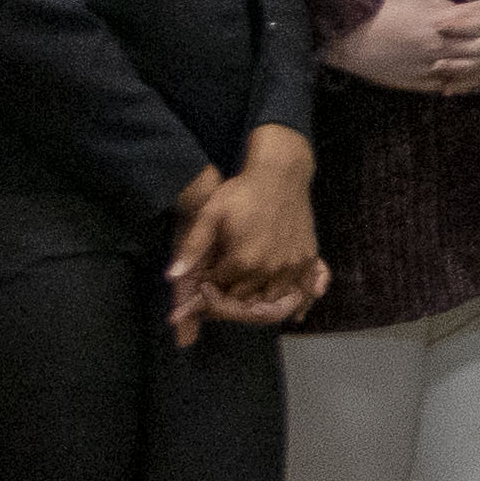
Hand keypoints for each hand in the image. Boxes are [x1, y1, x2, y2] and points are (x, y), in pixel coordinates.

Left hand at [171, 130, 325, 341]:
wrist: (280, 174)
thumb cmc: (241, 192)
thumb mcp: (210, 215)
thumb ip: (192, 248)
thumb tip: (172, 277)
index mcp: (242, 261)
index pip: (218, 289)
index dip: (206, 287)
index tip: (201, 280)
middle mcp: (268, 269)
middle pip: (242, 298)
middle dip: (228, 296)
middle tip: (220, 285)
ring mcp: (291, 266)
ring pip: (269, 300)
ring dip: (255, 298)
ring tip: (245, 286)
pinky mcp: (307, 260)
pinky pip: (300, 290)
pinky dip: (292, 300)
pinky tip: (288, 305)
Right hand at [326, 0, 479, 93]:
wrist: (354, 38)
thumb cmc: (386, 14)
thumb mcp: (420, 4)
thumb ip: (447, 10)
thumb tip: (470, 12)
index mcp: (439, 22)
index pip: (479, 15)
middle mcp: (440, 46)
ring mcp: (432, 67)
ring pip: (472, 69)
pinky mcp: (422, 83)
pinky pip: (453, 85)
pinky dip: (472, 85)